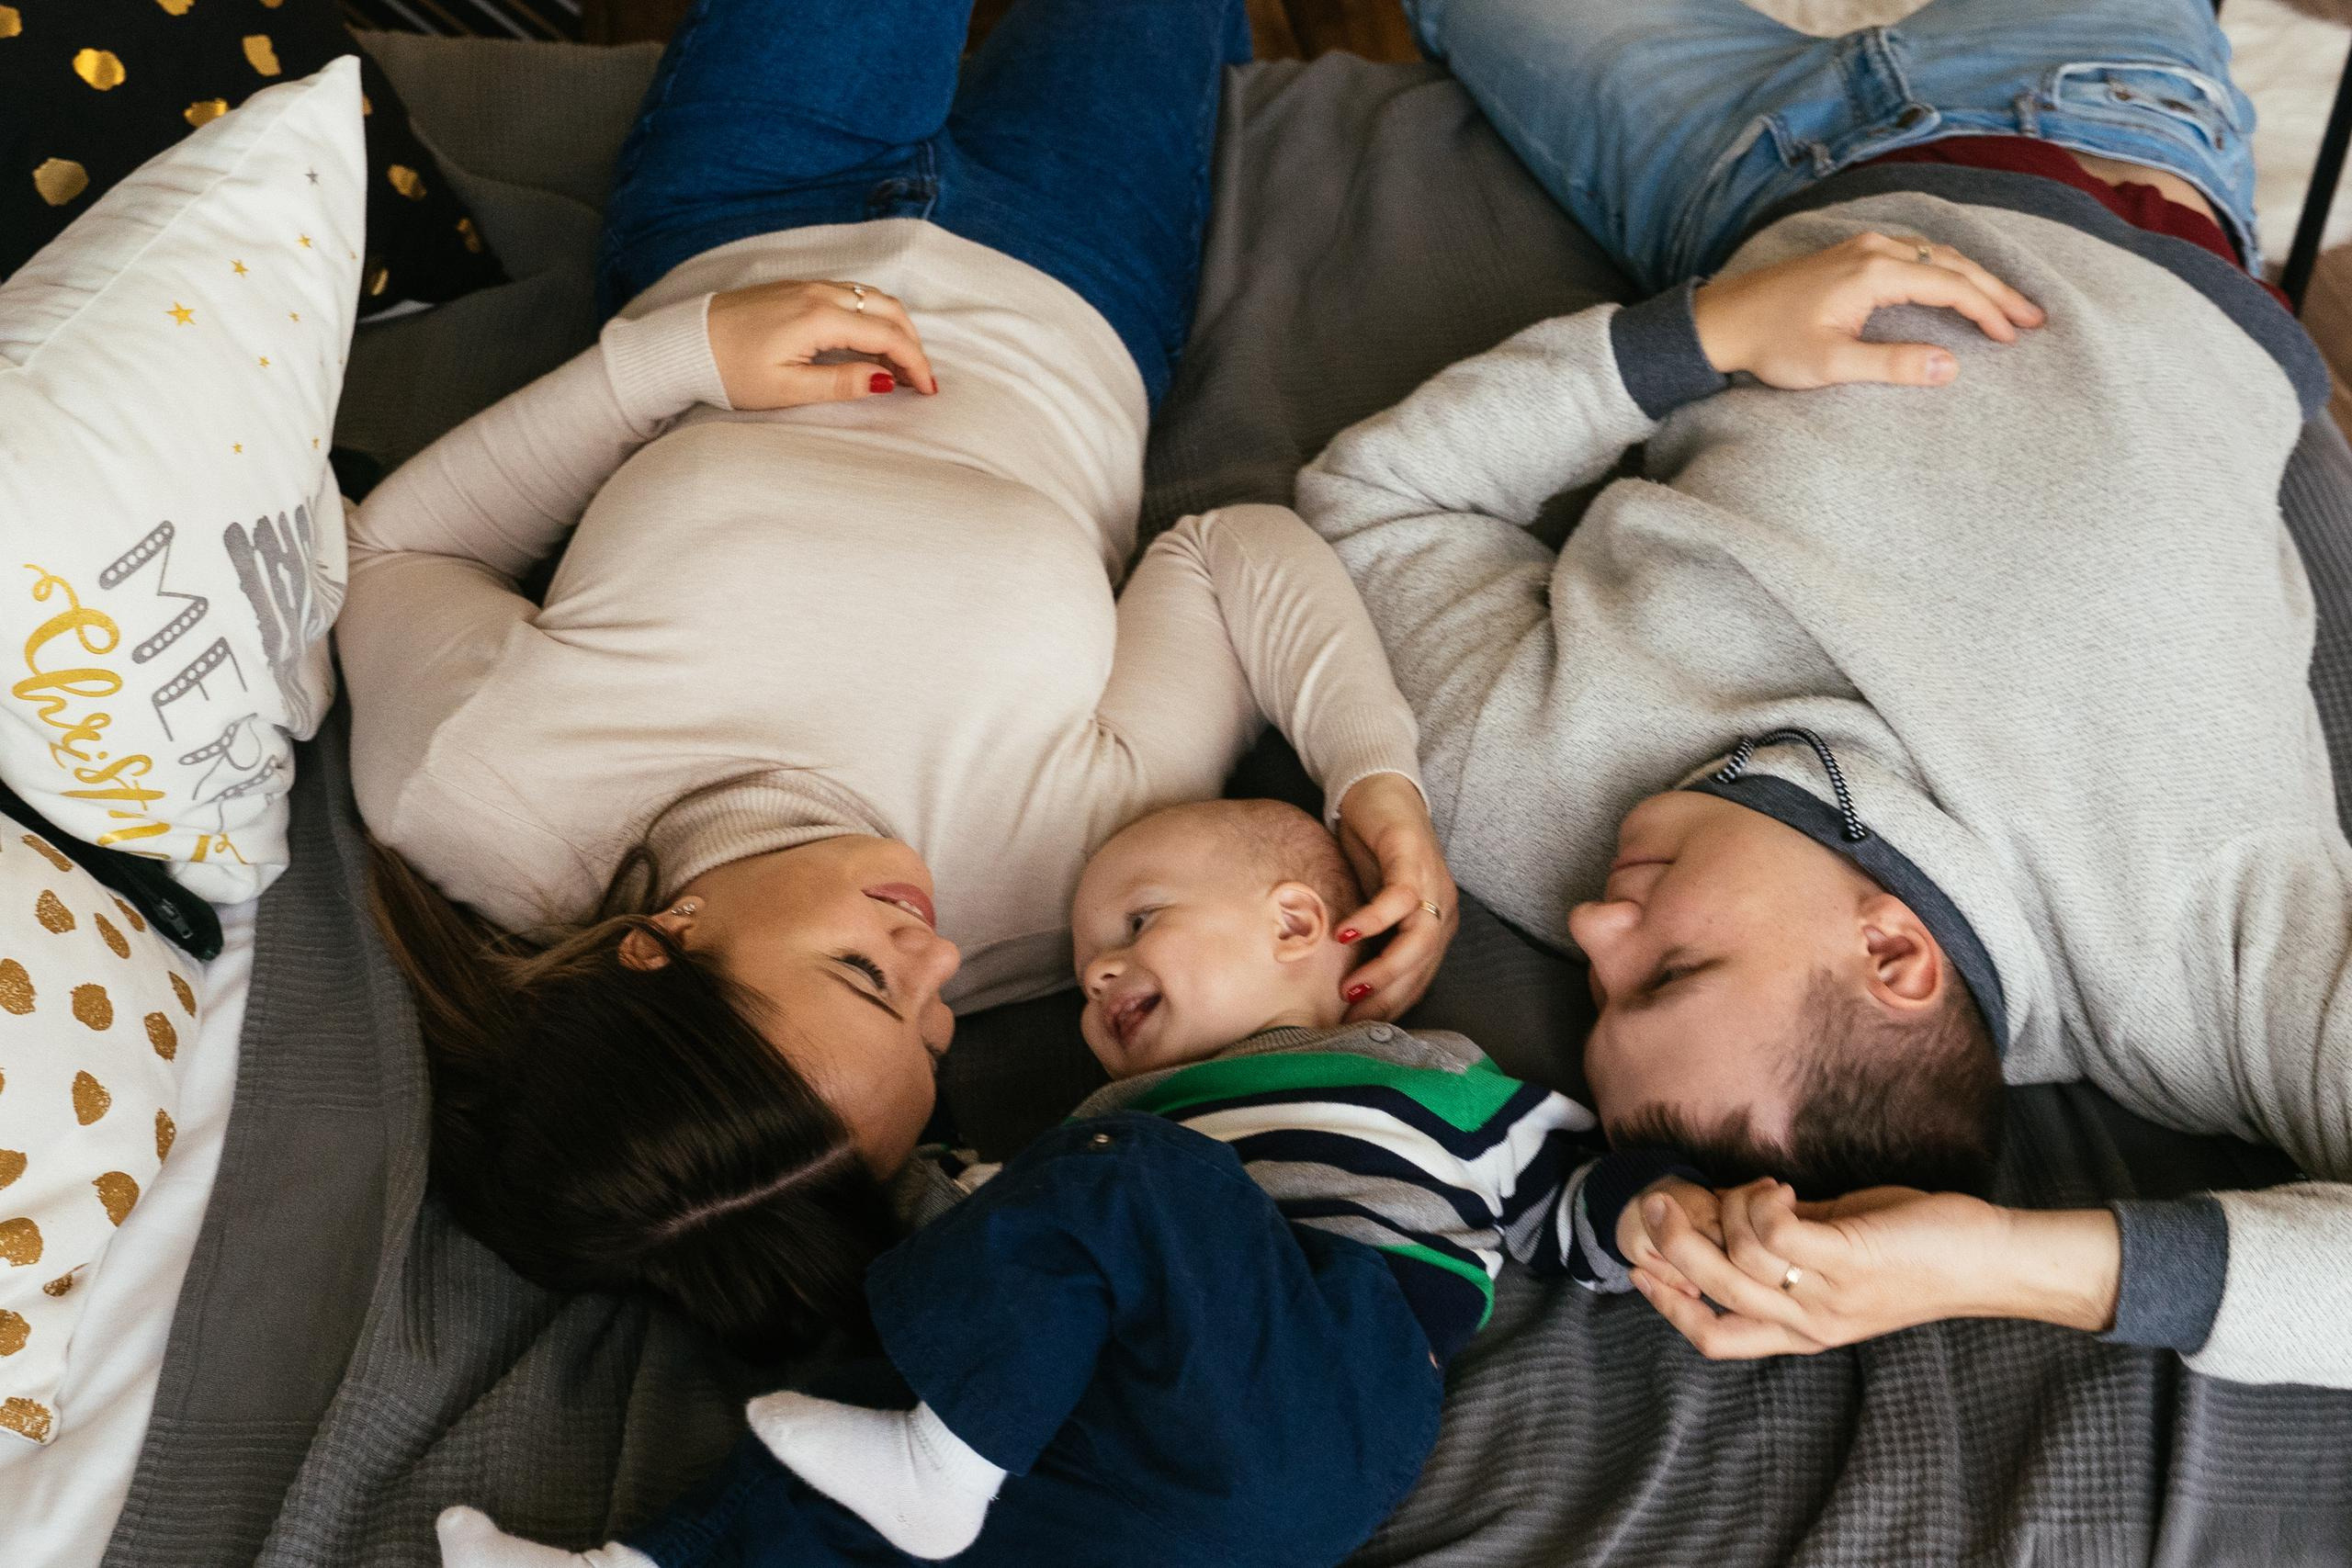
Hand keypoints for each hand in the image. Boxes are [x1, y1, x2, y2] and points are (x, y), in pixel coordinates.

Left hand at [705, 279, 939, 409]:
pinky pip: (852, 295)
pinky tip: (869, 342)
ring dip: (894, 328)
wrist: (684, 343)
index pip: (887, 335)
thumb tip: (885, 380)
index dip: (915, 363)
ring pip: (873, 298)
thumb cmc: (730, 370)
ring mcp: (809, 286)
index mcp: (820, 318)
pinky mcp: (797, 288)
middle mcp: (820, 293)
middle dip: (912, 344)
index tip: (927, 390)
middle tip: (920, 379)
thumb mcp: (787, 388)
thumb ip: (841, 382)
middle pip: (888, 310)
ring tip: (898, 365)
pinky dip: (873, 316)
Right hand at [1332, 772, 1457, 1021]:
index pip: (1418, 980)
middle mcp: (1442, 910)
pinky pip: (1398, 899)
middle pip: (1422, 968)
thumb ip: (1367, 939)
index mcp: (1435, 926)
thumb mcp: (1369, 904)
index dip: (1390, 1007)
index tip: (1356, 1028)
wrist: (1377, 792)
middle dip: (1387, 998)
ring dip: (1385, 968)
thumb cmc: (1371, 852)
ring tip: (1351, 987)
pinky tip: (1347, 935)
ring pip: (1418, 940)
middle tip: (1352, 1018)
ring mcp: (1431, 884)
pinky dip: (1373, 921)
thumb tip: (1339, 984)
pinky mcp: (1412, 857)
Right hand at [1628, 1181, 2120, 1360]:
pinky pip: (1776, 1235)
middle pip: (1713, 1296)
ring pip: (1738, 1261)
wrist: (1991, 1261)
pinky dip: (1763, 1204)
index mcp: (1803, 1331)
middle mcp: (1810, 1321)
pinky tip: (1781, 1189)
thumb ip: (1790, 1247)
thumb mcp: (1841, 1262)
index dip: (1669, 1308)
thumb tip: (1738, 1212)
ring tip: (1758, 1189)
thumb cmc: (1920, 1251)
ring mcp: (1829, 1294)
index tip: (1640, 1270)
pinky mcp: (1849, 1260)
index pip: (1716, 1339)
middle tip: (1658, 1203)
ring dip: (1729, 1212)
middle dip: (1673, 1247)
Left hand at [1691, 232, 2045, 390]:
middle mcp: (1874, 249)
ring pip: (1935, 255)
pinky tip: (1956, 285)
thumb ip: (1893, 364)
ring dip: (1973, 278)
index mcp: (1874, 272)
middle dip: (1996, 291)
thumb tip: (1951, 366)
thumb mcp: (1832, 363)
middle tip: (2034, 318)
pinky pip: (1914, 254)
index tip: (2013, 336)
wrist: (1721, 321)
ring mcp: (1862, 248)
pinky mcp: (1851, 255)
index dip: (1987, 310)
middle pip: (1951, 264)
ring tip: (2006, 305)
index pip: (1950, 285)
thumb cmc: (1771, 344)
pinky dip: (1945, 270)